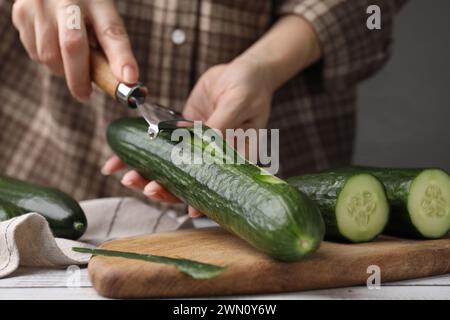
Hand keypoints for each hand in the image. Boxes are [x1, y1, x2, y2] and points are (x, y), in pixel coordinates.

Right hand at [12, 0, 138, 101]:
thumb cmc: (84, 7)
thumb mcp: (102, 17)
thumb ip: (110, 45)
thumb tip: (124, 80)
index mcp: (97, 0)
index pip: (111, 32)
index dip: (121, 57)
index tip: (129, 78)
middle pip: (72, 45)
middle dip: (80, 78)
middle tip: (85, 95)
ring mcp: (40, 5)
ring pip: (49, 55)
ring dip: (62, 70)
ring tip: (70, 62)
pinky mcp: (21, 13)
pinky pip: (35, 53)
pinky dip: (47, 60)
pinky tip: (53, 47)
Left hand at [102, 58, 274, 217]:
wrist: (243, 70)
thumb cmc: (250, 86)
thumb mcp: (239, 103)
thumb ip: (221, 124)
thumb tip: (203, 145)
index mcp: (234, 158)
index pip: (216, 186)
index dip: (202, 200)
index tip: (188, 211)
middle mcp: (213, 157)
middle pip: (186, 182)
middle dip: (164, 188)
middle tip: (145, 187)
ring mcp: (195, 146)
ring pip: (169, 167)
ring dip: (147, 173)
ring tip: (125, 175)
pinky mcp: (182, 132)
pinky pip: (160, 144)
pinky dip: (140, 150)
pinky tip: (121, 156)